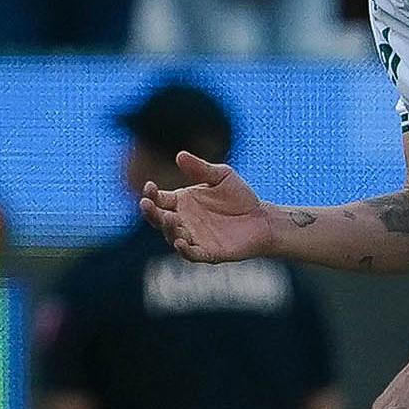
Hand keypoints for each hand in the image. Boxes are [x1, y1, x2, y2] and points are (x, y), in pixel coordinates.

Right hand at [140, 151, 277, 263]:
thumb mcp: (221, 176)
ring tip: (169, 218)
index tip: (150, 186)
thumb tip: (179, 155)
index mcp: (182, 202)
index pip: (159, 199)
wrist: (262, 219)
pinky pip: (191, 254)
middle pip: (159, 219)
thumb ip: (201, 168)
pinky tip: (181, 242)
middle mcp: (183, 221)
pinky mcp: (207, 253)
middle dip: (150, 212)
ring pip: (172, 236)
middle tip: (146, 204)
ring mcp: (193, 238)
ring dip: (167, 229)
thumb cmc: (239, 197)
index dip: (151, 194)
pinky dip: (184, 250)